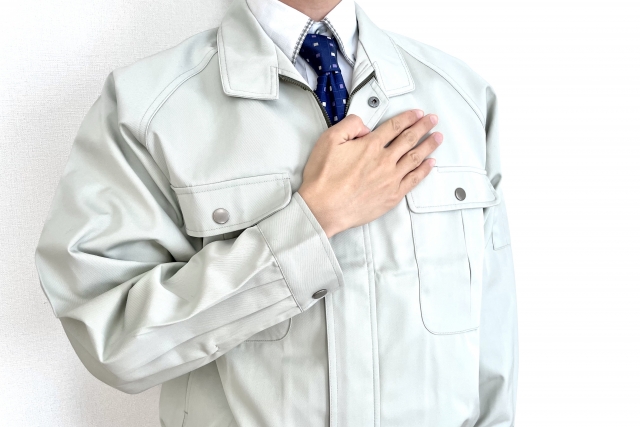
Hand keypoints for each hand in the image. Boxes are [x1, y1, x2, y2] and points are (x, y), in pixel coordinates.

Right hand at [298, 109, 442, 237]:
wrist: (323, 209)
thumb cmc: (323, 178)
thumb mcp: (328, 140)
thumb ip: (349, 125)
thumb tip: (364, 125)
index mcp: (370, 145)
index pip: (394, 127)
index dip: (407, 118)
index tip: (417, 113)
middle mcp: (384, 160)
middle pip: (409, 139)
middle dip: (423, 127)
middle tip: (433, 120)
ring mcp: (390, 179)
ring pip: (415, 158)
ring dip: (428, 146)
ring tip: (438, 137)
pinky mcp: (392, 196)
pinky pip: (414, 180)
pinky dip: (424, 170)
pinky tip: (431, 164)